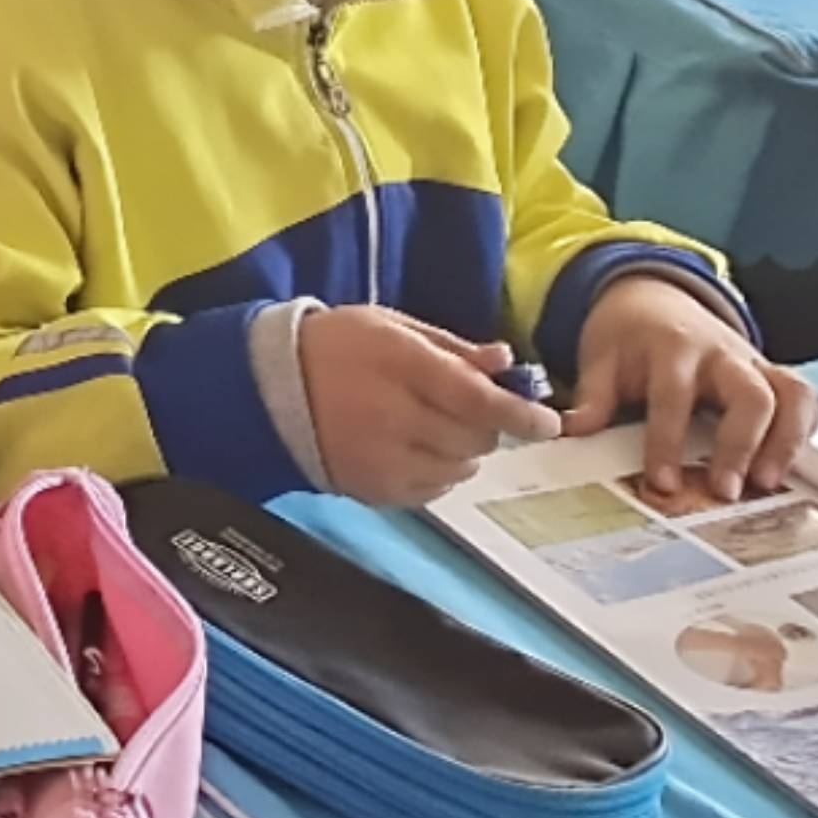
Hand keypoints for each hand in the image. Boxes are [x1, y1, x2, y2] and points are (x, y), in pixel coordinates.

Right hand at [302, 304, 557, 506]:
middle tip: (471, 408)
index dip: (520, 414)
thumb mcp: (392, 327)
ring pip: (460, 467)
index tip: (549, 423)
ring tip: (436, 426)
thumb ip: (452, 347)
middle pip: (476, 437)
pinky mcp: (375, 491)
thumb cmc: (338, 346)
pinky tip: (418, 448)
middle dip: (487, 425)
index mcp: (401, 367)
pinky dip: (440, 471)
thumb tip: (506, 363)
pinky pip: (434, 490)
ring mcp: (384, 460)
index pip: (478, 400)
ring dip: (464, 449)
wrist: (268, 389)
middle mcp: (395, 418)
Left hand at [574, 273, 815, 509]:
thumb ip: (593, 395)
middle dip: (742, 443)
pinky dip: (806, 429)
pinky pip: (806, 396)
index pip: (675, 396)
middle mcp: (722, 354)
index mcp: (673, 348)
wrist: (654, 298)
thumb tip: (573, 432)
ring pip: (791, 393)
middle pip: (749, 394)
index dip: (669, 442)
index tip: (664, 484)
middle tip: (727, 491)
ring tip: (767, 484)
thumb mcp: (601, 357)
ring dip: (786, 440)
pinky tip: (790, 466)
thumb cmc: (629, 337)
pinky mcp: (774, 375)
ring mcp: (754, 363)